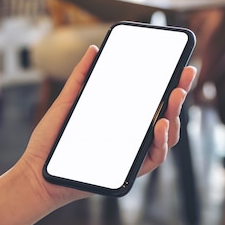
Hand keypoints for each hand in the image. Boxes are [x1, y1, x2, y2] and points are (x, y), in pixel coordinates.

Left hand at [16, 45, 196, 206]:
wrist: (38, 173)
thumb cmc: (52, 143)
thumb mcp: (67, 104)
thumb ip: (81, 78)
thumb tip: (94, 51)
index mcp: (121, 122)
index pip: (152, 103)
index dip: (170, 86)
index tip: (181, 67)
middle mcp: (130, 138)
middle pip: (165, 117)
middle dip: (179, 95)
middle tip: (185, 75)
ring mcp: (130, 155)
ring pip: (165, 138)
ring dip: (175, 116)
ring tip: (175, 97)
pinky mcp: (128, 173)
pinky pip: (153, 159)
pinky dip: (160, 142)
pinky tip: (159, 124)